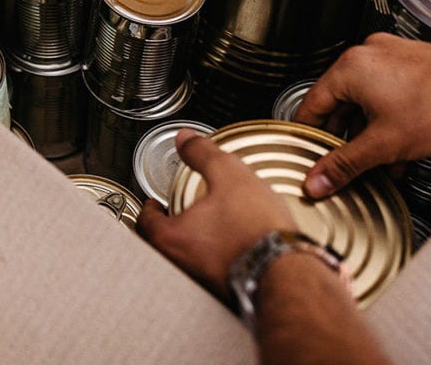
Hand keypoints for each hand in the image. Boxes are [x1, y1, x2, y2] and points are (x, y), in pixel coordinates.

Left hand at [136, 129, 298, 300]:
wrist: (285, 269)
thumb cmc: (255, 228)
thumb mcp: (228, 174)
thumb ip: (202, 153)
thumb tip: (185, 139)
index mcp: (172, 238)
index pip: (145, 222)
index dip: (149, 208)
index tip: (154, 202)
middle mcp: (181, 265)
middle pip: (161, 244)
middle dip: (168, 227)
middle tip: (177, 212)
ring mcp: (202, 282)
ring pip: (186, 260)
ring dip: (191, 244)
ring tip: (206, 226)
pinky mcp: (225, 290)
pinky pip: (210, 271)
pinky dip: (213, 257)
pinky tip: (231, 246)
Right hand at [295, 35, 430, 198]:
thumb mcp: (384, 145)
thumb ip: (344, 165)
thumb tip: (318, 179)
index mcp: (351, 67)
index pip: (311, 105)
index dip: (309, 137)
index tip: (308, 156)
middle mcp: (369, 54)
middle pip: (340, 103)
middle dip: (345, 140)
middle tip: (344, 166)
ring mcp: (392, 56)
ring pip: (366, 100)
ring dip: (369, 133)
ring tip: (379, 163)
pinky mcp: (412, 62)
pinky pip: (387, 92)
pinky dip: (387, 120)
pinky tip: (400, 148)